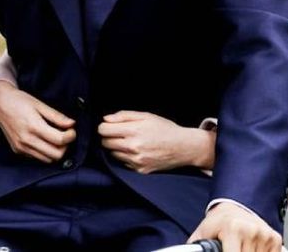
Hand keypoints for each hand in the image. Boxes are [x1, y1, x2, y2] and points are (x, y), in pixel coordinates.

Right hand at [0, 81, 75, 162]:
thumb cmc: (19, 100)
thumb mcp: (39, 104)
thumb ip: (56, 116)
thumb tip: (72, 124)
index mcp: (33, 126)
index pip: (60, 140)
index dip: (71, 136)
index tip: (72, 129)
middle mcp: (26, 140)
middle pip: (56, 154)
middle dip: (66, 146)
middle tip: (66, 135)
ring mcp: (21, 147)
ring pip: (47, 159)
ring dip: (56, 151)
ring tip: (56, 138)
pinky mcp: (18, 150)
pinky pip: (37, 157)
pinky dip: (45, 152)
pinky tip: (44, 140)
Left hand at [98, 110, 212, 172]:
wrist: (184, 147)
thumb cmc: (165, 129)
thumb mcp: (146, 116)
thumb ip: (124, 116)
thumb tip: (106, 119)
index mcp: (134, 131)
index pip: (103, 130)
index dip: (104, 126)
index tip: (109, 126)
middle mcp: (133, 147)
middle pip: (105, 143)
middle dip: (108, 137)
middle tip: (119, 134)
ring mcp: (136, 161)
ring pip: (112, 154)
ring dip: (116, 148)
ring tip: (129, 142)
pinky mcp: (140, 170)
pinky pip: (123, 163)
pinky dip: (126, 157)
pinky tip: (136, 151)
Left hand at [188, 201, 282, 251]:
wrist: (235, 206)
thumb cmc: (217, 223)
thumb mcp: (202, 235)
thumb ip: (195, 248)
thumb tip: (182, 251)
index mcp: (232, 229)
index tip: (224, 251)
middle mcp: (251, 230)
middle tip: (230, 246)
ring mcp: (265, 235)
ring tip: (239, 246)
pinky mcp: (275, 239)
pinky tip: (251, 249)